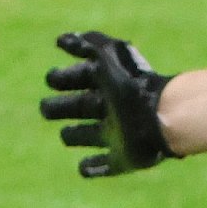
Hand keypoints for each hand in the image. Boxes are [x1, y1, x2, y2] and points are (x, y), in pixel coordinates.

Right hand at [40, 30, 179, 177]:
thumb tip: (60, 39)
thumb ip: (86, 44)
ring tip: (65, 135)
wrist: (161, 115)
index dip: (63, 78)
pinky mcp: (123, 158)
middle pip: (79, 107)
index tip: (50, 79)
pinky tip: (82, 168)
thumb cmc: (131, 82)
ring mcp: (116, 135)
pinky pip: (104, 166)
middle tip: (45, 108)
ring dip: (75, 136)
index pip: (80, 79)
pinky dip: (92, 168)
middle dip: (60, 108)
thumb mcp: (108, 54)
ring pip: (89, 136)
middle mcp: (111, 109)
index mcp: (108, 83)